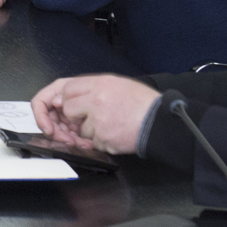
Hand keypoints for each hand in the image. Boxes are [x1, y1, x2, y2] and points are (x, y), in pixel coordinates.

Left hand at [33, 74, 158, 155]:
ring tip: (111, 124)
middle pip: (68, 108)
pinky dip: (102, 141)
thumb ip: (94, 88)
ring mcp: (99, 121)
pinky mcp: (103, 139)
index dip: (66, 97)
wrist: (160, 122)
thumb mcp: (120, 85)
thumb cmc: (144, 104)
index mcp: (101, 84)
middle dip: (74, 115)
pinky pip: (93, 142)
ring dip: (91, 130)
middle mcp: (97, 101)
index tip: (70, 103)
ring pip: (81, 129)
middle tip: (89, 117)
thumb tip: (68, 95)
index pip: (68, 88)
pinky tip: (116, 133)